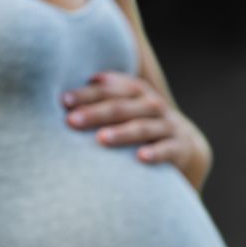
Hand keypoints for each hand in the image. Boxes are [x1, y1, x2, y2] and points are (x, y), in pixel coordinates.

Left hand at [62, 71, 212, 190]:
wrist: (186, 147)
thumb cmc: (142, 127)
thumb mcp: (127, 109)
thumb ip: (103, 100)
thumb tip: (59, 98)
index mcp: (137, 92)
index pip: (110, 88)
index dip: (87, 93)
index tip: (63, 102)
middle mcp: (153, 105)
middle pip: (123, 106)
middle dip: (96, 112)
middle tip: (72, 121)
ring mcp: (168, 126)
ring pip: (143, 127)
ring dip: (122, 132)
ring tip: (101, 139)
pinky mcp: (180, 148)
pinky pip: (168, 149)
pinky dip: (155, 152)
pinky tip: (140, 158)